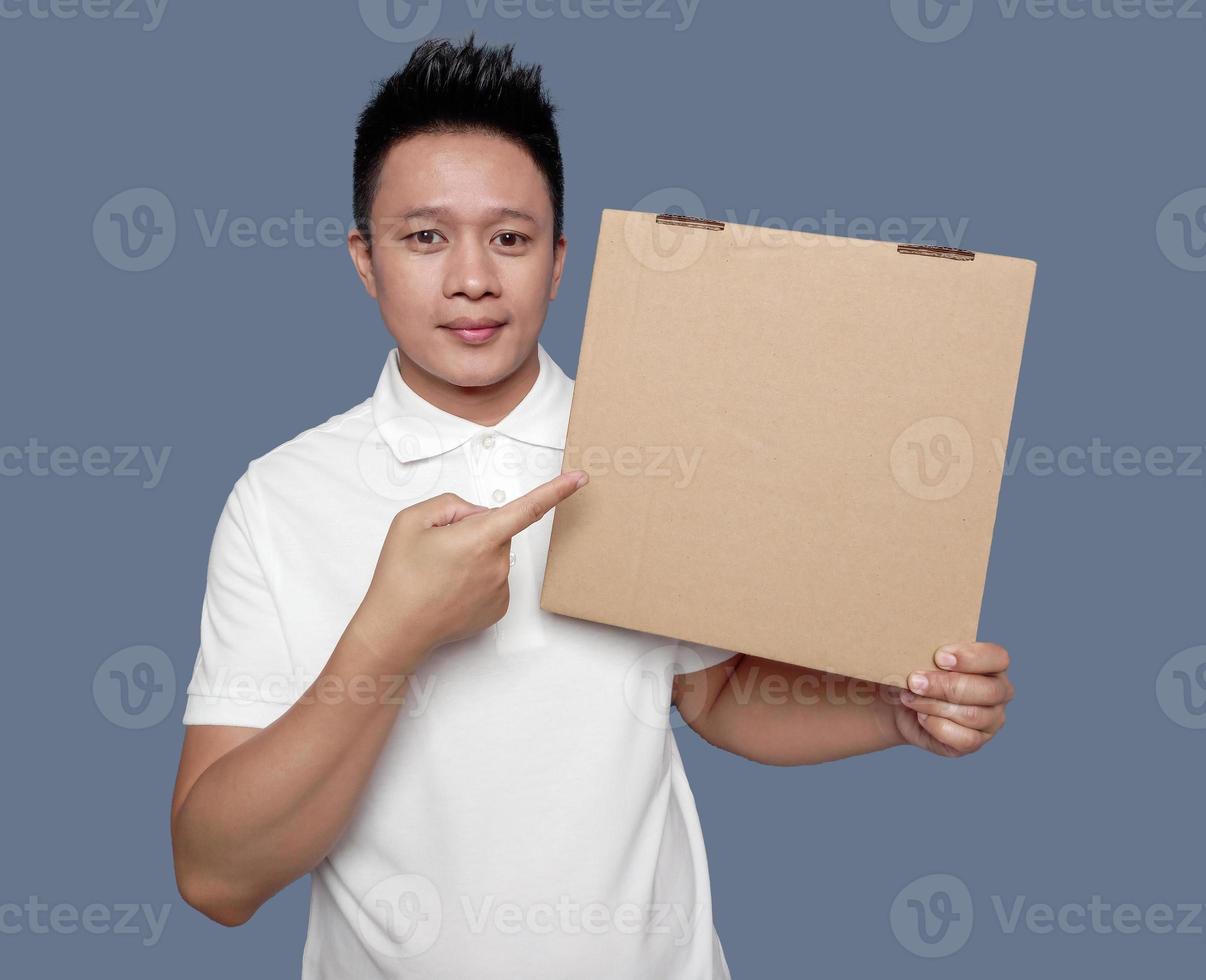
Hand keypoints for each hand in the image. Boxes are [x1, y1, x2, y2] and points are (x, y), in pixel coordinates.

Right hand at [348, 470, 588, 669]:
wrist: (394, 630)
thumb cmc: (400, 578)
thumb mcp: (412, 520)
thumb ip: (451, 504)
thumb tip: (476, 515)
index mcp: (480, 538)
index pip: (528, 509)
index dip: (557, 490)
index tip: (580, 478)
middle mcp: (498, 565)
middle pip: (497, 530)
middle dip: (474, 530)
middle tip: (438, 549)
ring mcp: (500, 589)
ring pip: (493, 556)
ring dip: (473, 556)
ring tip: (439, 574)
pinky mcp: (497, 609)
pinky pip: (492, 579)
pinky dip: (474, 579)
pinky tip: (449, 590)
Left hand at [890, 642, 1013, 757]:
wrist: (901, 701)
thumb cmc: (916, 671)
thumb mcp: (919, 656)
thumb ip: (926, 650)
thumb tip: (915, 651)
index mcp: (993, 664)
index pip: (997, 657)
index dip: (969, 657)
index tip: (939, 657)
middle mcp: (999, 692)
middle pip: (988, 691)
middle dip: (946, 685)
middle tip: (915, 681)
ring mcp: (991, 720)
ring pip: (972, 715)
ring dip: (934, 705)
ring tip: (911, 697)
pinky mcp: (975, 741)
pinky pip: (964, 739)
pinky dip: (936, 726)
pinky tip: (921, 716)